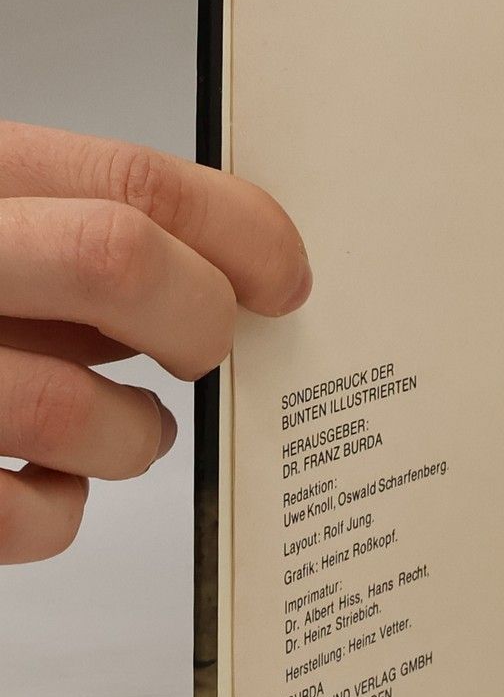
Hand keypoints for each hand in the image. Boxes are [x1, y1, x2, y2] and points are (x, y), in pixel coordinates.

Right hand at [0, 123, 307, 562]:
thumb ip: (67, 235)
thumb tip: (226, 277)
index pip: (128, 180)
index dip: (238, 228)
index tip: (284, 277)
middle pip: (117, 260)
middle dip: (196, 317)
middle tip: (206, 351)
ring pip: (70, 406)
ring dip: (133, 435)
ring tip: (123, 433)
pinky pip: (17, 517)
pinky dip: (59, 513)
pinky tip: (43, 490)